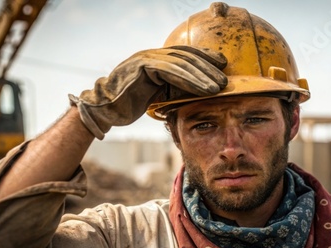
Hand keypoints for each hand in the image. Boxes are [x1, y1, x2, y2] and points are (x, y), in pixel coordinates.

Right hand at [69, 45, 227, 139]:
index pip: (185, 54)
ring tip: (218, 86)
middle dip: (208, 67)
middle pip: (187, 56)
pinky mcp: (143, 65)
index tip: (222, 65)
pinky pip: (171, 70)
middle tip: (225, 79)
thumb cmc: (130, 104)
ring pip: (182, 63)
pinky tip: (203, 87)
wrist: (105, 109)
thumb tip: (196, 91)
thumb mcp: (157, 93)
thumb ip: (172, 87)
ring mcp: (147, 58)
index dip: (205, 57)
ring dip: (202, 75)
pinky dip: (189, 79)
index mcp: (156, 59)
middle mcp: (153, 54)